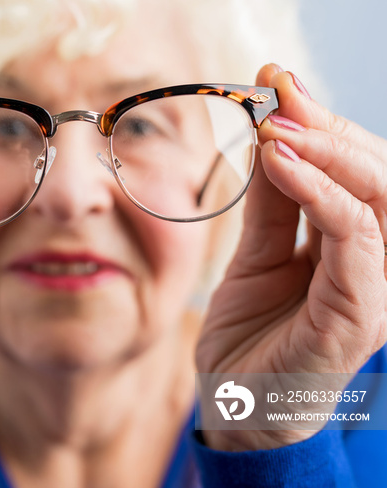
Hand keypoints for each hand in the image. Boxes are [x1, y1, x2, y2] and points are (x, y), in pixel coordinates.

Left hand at [196, 64, 386, 449]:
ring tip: (278, 124)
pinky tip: (282, 163)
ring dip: (328, 151)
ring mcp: (373, 289)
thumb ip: (272, 205)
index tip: (277, 84)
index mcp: (352, 248)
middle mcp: (373, 263)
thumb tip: (272, 139)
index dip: (322, 123)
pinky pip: (356, 240)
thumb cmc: (250, 338)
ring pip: (378, 199)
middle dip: (328, 125)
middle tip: (280, 90)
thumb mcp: (255, 257)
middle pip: (376, 175)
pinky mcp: (360, 314)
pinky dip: (322, 195)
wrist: (234, 407)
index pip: (354, 172)